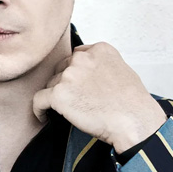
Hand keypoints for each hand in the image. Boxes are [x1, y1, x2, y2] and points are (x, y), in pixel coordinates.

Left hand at [32, 41, 166, 152]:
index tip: (78, 86)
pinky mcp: (59, 94)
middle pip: (62, 69)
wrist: (134, 121)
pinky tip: (44, 116)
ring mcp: (69, 75)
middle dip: (65, 84)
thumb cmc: (133, 103)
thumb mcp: (123, 71)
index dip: (76, 73)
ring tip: (66, 112)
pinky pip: (38, 100)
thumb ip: (102, 66)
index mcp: (99, 50)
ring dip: (56, 97)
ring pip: (51, 84)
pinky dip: (39, 109)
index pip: (77, 56)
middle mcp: (82, 58)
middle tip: (73, 101)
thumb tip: (90, 76)